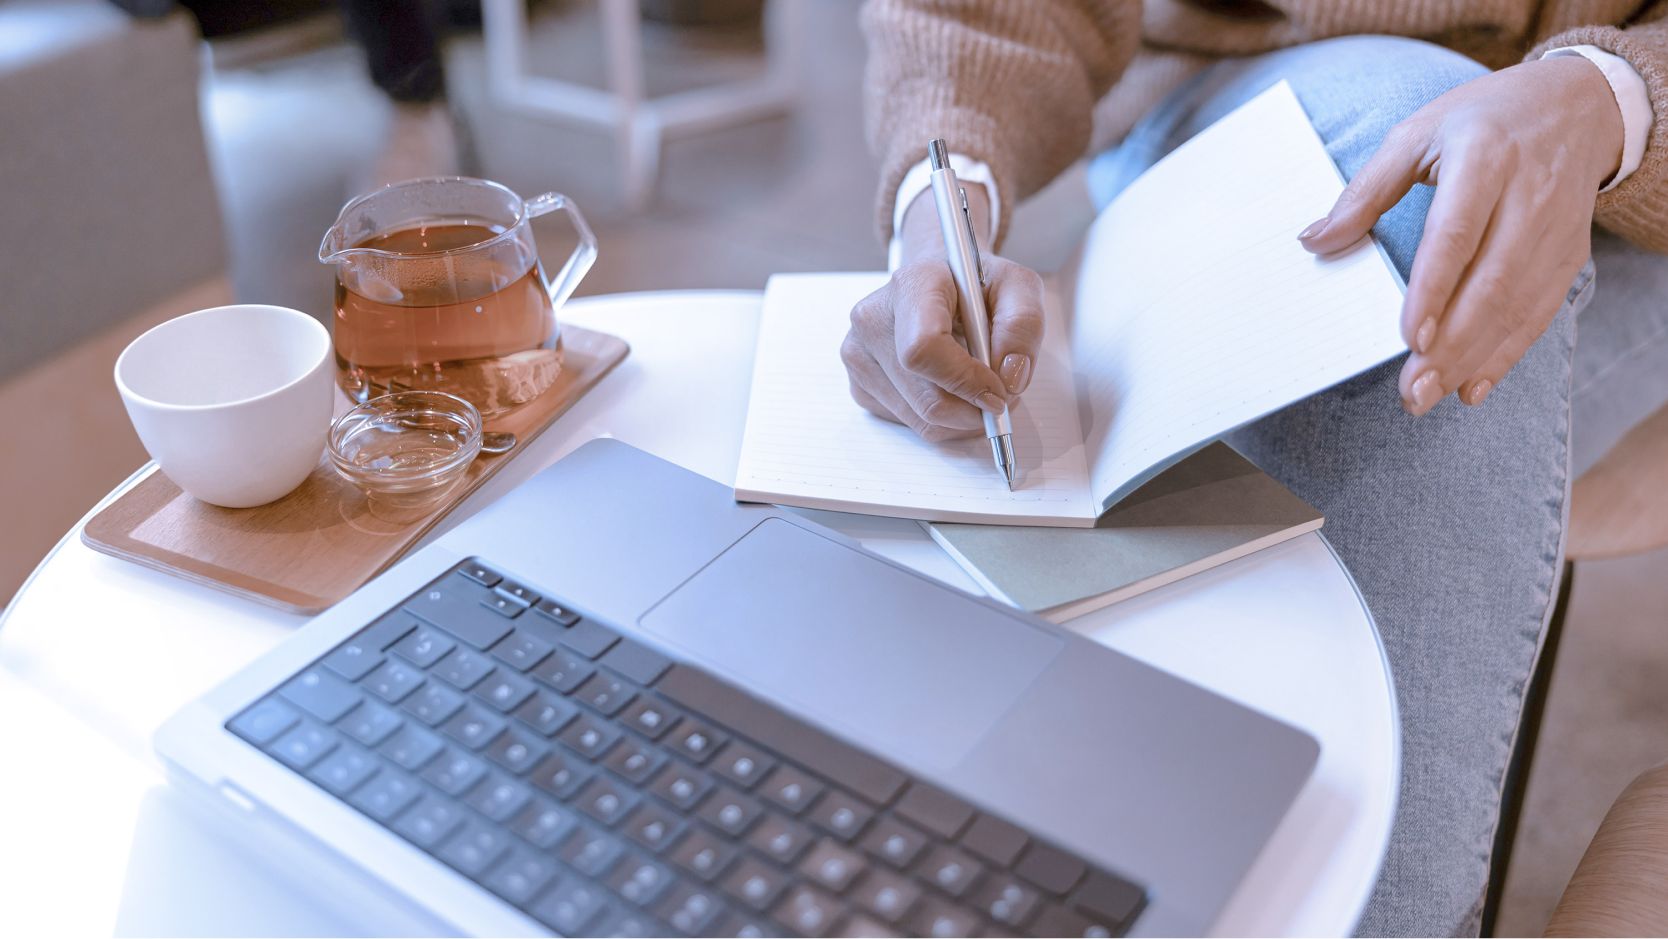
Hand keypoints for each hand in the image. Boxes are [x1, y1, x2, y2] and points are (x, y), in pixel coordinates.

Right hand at [842, 184, 1045, 439]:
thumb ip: (1023, 326)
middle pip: (927, 397)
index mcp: (911, 286)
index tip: (998, 391)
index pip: (925, 350)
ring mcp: (859, 355)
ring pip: (921, 420)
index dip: (966, 381)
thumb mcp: (1018, 288)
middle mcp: (872, 320)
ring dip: (962, 418)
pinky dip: (942, 421)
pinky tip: (949, 388)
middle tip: (1001, 397)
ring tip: (978, 387)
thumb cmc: (975, 285)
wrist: (938, 284)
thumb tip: (1009, 378)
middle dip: (974, 410)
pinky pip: (910, 425)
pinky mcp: (860, 385)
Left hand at [1299, 55, 1623, 413]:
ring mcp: (1555, 229)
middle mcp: (1528, 196)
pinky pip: (1540, 312)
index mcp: (1484, 159)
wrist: (1576, 106)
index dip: (1434, 290)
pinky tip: (1472, 386)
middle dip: (1451, 344)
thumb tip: (1314, 241)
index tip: (1409, 338)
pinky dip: (1507, 354)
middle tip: (1412, 390)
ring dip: (1474, 359)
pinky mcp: (1570, 254)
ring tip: (1430, 395)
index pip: (1457, 234)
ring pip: (1518, 305)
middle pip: (1491, 281)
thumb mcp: (1417, 134)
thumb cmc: (1482, 120)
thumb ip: (1366, 191)